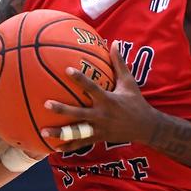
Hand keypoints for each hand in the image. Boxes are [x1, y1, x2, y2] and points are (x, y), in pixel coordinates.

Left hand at [41, 41, 158, 146]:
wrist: (146, 127)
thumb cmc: (136, 102)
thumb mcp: (129, 82)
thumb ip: (119, 63)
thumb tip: (114, 43)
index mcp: (108, 100)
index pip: (92, 87)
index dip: (80, 79)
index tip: (67, 70)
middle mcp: (101, 115)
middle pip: (78, 113)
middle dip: (62, 109)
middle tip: (46, 104)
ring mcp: (99, 128)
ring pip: (77, 132)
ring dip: (61, 133)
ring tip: (44, 131)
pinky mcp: (99, 138)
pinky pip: (82, 143)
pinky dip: (69, 146)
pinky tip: (55, 148)